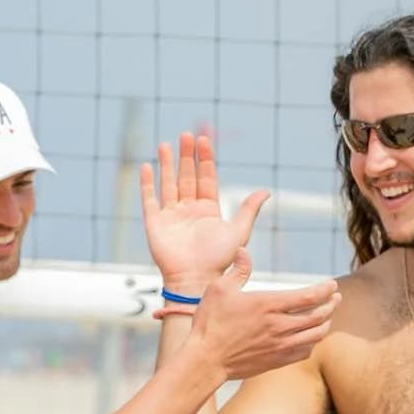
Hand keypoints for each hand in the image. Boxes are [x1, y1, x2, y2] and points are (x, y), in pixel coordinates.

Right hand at [140, 132, 266, 290]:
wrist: (195, 278)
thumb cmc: (219, 260)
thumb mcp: (239, 231)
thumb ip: (249, 210)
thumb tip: (266, 191)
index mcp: (208, 210)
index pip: (206, 178)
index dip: (205, 159)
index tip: (203, 139)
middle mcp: (188, 210)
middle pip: (187, 176)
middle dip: (187, 156)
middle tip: (186, 135)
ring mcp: (171, 215)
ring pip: (168, 183)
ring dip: (167, 164)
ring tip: (165, 144)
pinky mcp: (154, 223)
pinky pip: (150, 199)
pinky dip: (147, 183)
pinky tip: (147, 166)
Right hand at [187, 252, 339, 380]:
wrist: (206, 360)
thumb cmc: (210, 323)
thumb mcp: (219, 289)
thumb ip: (237, 270)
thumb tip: (243, 251)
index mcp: (268, 305)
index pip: (308, 297)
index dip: (325, 290)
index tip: (332, 285)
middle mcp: (279, 326)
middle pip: (318, 316)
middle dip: (332, 305)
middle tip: (336, 298)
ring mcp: (279, 345)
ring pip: (316, 335)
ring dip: (326, 324)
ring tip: (327, 316)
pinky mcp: (276, 361)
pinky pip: (304, 352)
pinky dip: (313, 342)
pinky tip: (310, 337)